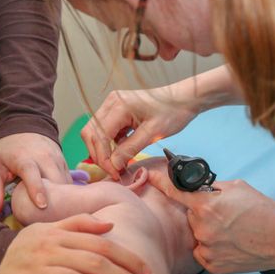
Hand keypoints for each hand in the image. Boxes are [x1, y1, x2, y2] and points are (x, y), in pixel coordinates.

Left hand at [0, 133, 71, 215]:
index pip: (32, 173)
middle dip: (56, 200)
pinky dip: (67, 194)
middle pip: (56, 181)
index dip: (38, 189)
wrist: (25, 128)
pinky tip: (61, 206)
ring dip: (63, 199)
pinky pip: (69, 182)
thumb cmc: (7, 152)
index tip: (42, 205)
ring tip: (56, 216)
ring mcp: (57, 159)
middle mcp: (44, 157)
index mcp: (24, 158)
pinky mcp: (65, 163)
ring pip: (66, 183)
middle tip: (48, 220)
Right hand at [0, 214, 152, 273]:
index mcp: (57, 234)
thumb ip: (79, 224)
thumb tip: (110, 225)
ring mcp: (33, 269)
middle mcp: (47, 249)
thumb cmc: (30, 249)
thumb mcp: (51, 229)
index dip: (126, 257)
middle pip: (92, 261)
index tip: (147, 271)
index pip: (99, 244)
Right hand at [82, 87, 198, 179]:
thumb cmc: (172, 112)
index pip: (98, 136)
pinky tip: (124, 153)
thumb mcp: (153, 134)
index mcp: (118, 105)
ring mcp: (112, 105)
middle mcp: (111, 102)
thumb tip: (113, 165)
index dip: (104, 158)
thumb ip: (130, 149)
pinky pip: (105, 131)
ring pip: (95, 133)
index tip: (115, 173)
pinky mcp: (117, 111)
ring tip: (119, 165)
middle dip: (100, 155)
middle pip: (90, 134)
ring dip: (104, 151)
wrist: (184, 99)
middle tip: (115, 172)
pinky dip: (110, 145)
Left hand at [148, 170, 274, 273]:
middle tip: (225, 214)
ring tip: (232, 230)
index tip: (149, 176)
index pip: (174, 191)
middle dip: (203, 212)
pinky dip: (213, 247)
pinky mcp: (212, 266)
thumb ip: (213, 188)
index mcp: (206, 205)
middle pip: (191, 216)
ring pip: (197, 235)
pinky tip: (231, 243)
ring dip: (209, 231)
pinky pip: (203, 252)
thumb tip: (199, 189)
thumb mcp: (237, 187)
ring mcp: (206, 249)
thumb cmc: (264, 211)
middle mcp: (202, 228)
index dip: (160, 181)